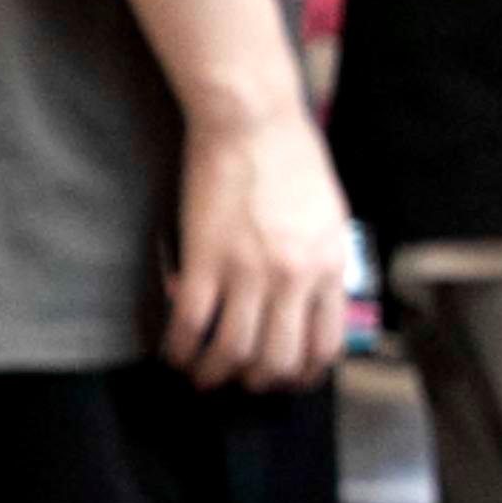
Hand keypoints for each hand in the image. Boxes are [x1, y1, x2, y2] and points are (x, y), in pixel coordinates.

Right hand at [170, 95, 352, 389]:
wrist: (253, 121)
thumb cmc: (292, 160)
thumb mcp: (328, 218)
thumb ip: (323, 264)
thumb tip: (314, 302)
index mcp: (329, 269)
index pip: (325, 346)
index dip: (303, 375)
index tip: (286, 380)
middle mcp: (294, 278)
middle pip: (278, 359)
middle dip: (257, 381)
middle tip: (240, 380)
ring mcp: (249, 271)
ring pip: (233, 351)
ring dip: (214, 374)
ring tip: (201, 376)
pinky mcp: (205, 258)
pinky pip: (191, 323)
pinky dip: (179, 348)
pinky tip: (173, 352)